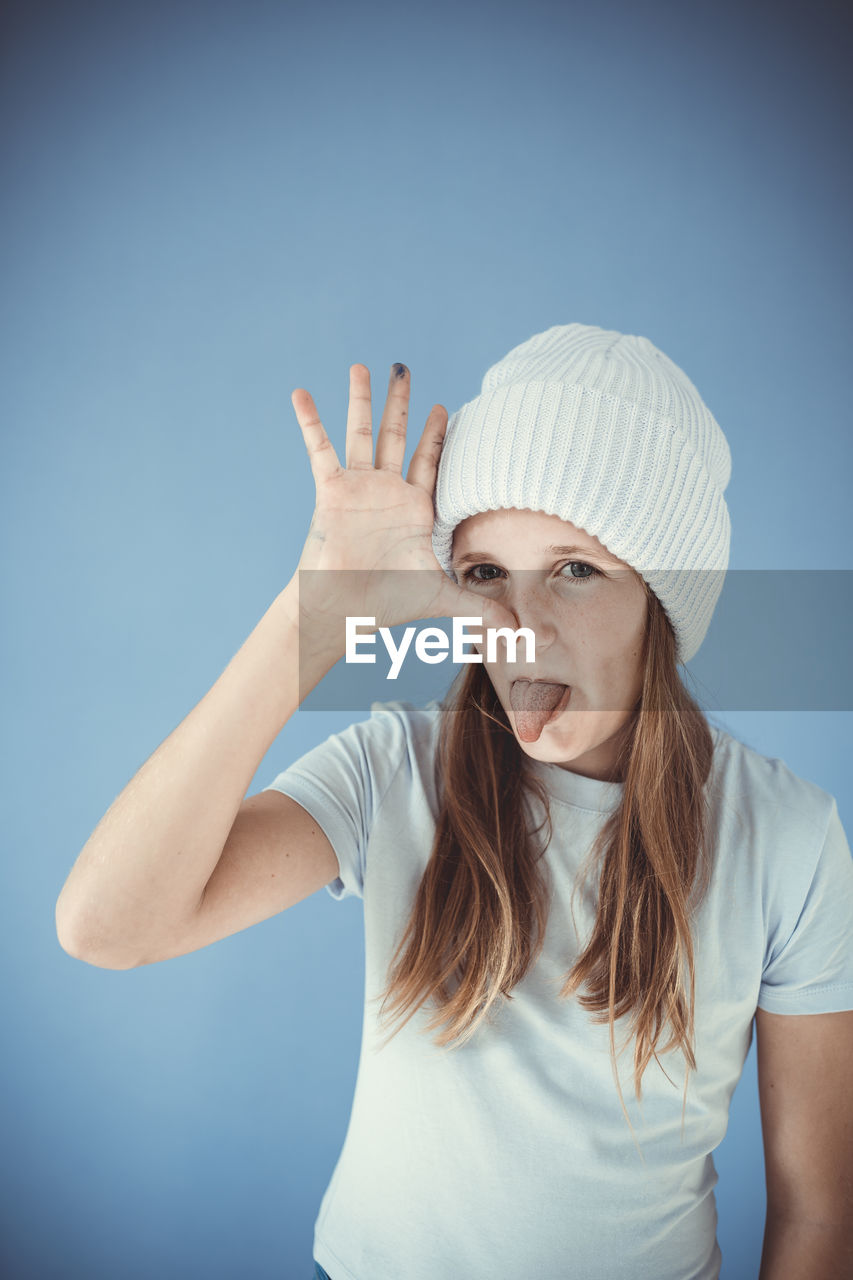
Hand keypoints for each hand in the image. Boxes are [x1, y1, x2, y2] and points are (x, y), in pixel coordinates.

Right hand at [290, 362, 516, 638]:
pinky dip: (310, 420)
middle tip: (404, 368)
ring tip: (362, 366)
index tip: (445, 408)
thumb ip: (481, 610)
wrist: (344, 611)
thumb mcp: (443, 600)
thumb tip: (521, 634)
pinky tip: (300, 392)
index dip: (436, 435)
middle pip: (396, 436)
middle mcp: (386, 492)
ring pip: (361, 433)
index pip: (429, 462)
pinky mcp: (331, 490)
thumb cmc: (387, 605)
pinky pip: (320, 448)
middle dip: (401, 403)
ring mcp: (358, 488)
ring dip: (360, 400)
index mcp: (414, 509)